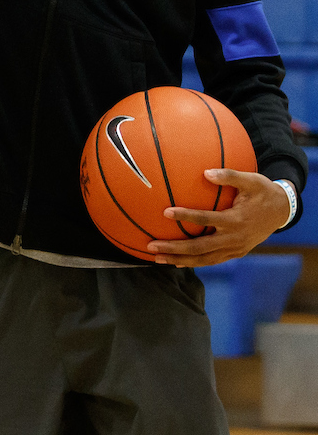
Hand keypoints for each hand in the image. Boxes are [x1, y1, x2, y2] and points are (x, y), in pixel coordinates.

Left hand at [148, 169, 291, 266]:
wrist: (282, 211)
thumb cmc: (263, 192)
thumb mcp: (251, 180)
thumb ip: (229, 176)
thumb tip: (206, 172)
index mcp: (236, 219)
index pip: (206, 219)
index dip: (186, 216)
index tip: (165, 212)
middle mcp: (234, 238)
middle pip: (200, 247)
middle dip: (175, 248)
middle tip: (152, 246)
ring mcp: (235, 249)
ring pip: (204, 259)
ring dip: (180, 260)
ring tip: (157, 258)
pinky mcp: (236, 253)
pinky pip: (212, 260)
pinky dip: (194, 262)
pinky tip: (177, 261)